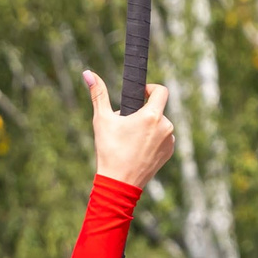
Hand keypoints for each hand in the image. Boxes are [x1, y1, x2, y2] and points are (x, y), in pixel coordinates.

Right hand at [86, 71, 172, 186]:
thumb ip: (98, 94)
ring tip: (130, 140)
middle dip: (142, 113)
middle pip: (156, 109)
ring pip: (159, 125)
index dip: (150, 88)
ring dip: (147, 126)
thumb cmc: (110, 151)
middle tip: (125, 125)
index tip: (140, 94)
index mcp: (152, 116)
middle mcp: (166, 127)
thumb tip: (88, 73)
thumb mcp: (102, 120)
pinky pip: (162, 139)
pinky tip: (138, 149)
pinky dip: (152, 140)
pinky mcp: (169, 153)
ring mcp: (169, 141)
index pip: (161, 90)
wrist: (119, 184)